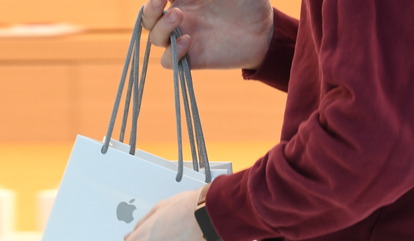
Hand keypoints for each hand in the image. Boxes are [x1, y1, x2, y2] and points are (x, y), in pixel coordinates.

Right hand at [142, 0, 273, 69]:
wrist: (266, 31)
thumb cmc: (247, 1)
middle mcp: (181, 18)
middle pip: (148, 18)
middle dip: (149, 10)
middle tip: (160, 1)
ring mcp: (184, 39)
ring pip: (155, 38)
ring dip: (160, 27)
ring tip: (178, 16)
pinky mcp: (192, 59)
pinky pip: (168, 61)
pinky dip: (171, 52)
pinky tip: (187, 41)